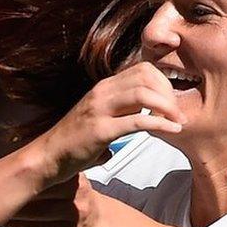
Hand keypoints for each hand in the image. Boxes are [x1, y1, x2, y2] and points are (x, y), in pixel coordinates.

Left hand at [5, 175, 102, 226]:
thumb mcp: (66, 177)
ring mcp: (77, 213)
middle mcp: (78, 190)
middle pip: (39, 189)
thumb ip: (45, 170)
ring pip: (37, 211)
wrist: (97, 223)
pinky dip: (17, 226)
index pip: (44, 169)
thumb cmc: (70, 197)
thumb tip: (5, 162)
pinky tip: (2, 223)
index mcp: (74, 172)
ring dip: (11, 210)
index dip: (19, 170)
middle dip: (12, 189)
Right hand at [27, 62, 184, 185]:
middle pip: (147, 77)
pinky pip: (138, 121)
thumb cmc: (75, 141)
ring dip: (167, 107)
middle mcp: (102, 92)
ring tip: (178, 122)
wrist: (48, 156)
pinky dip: (160, 124)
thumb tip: (141, 118)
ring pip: (143, 94)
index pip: (142, 69)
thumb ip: (121, 112)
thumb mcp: (100, 117)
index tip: (171, 102)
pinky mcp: (101, 130)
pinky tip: (173, 130)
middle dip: (169, 93)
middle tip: (178, 113)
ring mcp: (100, 109)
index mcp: (104, 87)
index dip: (163, 82)